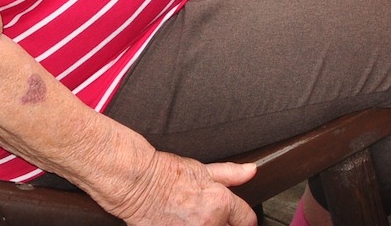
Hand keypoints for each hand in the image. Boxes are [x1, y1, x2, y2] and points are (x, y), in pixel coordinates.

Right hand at [103, 151, 257, 225]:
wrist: (138, 184)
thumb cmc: (167, 174)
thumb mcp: (203, 170)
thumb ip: (231, 174)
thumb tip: (251, 171)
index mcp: (220, 203)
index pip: (246, 219)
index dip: (245, 220)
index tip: (243, 221)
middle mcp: (210, 223)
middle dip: (224, 224)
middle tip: (210, 215)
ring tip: (192, 218)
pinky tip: (181, 222)